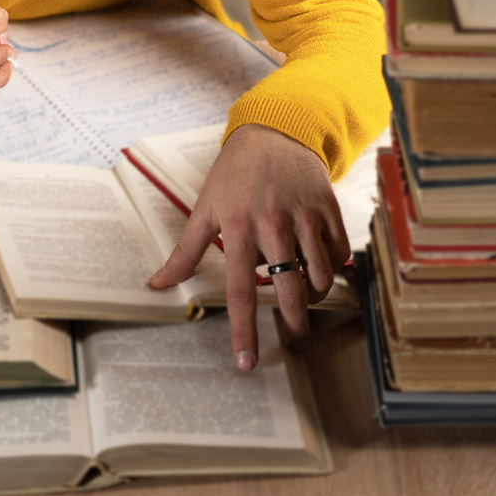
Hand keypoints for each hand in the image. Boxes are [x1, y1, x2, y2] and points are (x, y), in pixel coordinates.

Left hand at [147, 124, 349, 370]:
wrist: (274, 133)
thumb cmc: (234, 174)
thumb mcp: (205, 209)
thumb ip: (185, 252)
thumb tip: (156, 285)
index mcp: (239, 229)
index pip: (241, 292)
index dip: (243, 331)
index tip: (246, 363)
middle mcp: (274, 225)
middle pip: (290, 291)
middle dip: (294, 324)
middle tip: (294, 339)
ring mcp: (305, 217)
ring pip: (319, 276)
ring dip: (314, 296)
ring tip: (304, 299)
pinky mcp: (328, 209)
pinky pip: (339, 253)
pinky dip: (332, 267)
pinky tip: (319, 266)